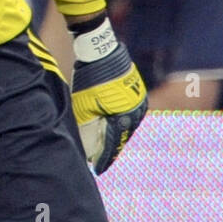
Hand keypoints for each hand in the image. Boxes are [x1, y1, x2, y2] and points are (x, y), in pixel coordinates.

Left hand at [69, 17, 146, 173]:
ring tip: (106, 146)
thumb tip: (87, 150)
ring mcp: (138, 101)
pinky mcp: (136, 92)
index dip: (104, 159)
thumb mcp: (84, 107)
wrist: (100, 51)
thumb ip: (87, 129)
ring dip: (117, 135)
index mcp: (123, 116)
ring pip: (127, 125)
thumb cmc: (89, 79)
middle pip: (121, 137)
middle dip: (111, 149)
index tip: (97, 170)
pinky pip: (130, 113)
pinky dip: (120, 122)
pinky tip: (114, 126)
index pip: (113, 144)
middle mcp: (135, 111)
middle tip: (100, 160)